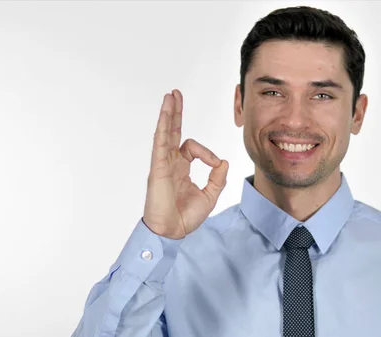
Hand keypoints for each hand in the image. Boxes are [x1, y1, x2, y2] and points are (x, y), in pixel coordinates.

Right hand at [142, 89, 228, 238]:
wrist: (171, 232)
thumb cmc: (186, 217)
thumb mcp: (210, 196)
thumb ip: (217, 178)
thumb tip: (223, 161)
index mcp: (180, 169)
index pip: (192, 149)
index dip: (207, 153)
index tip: (216, 164)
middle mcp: (169, 163)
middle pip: (172, 132)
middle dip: (175, 113)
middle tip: (175, 94)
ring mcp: (162, 164)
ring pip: (165, 133)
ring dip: (168, 114)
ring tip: (170, 96)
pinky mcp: (157, 167)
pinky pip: (160, 142)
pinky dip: (163, 126)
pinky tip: (165, 112)